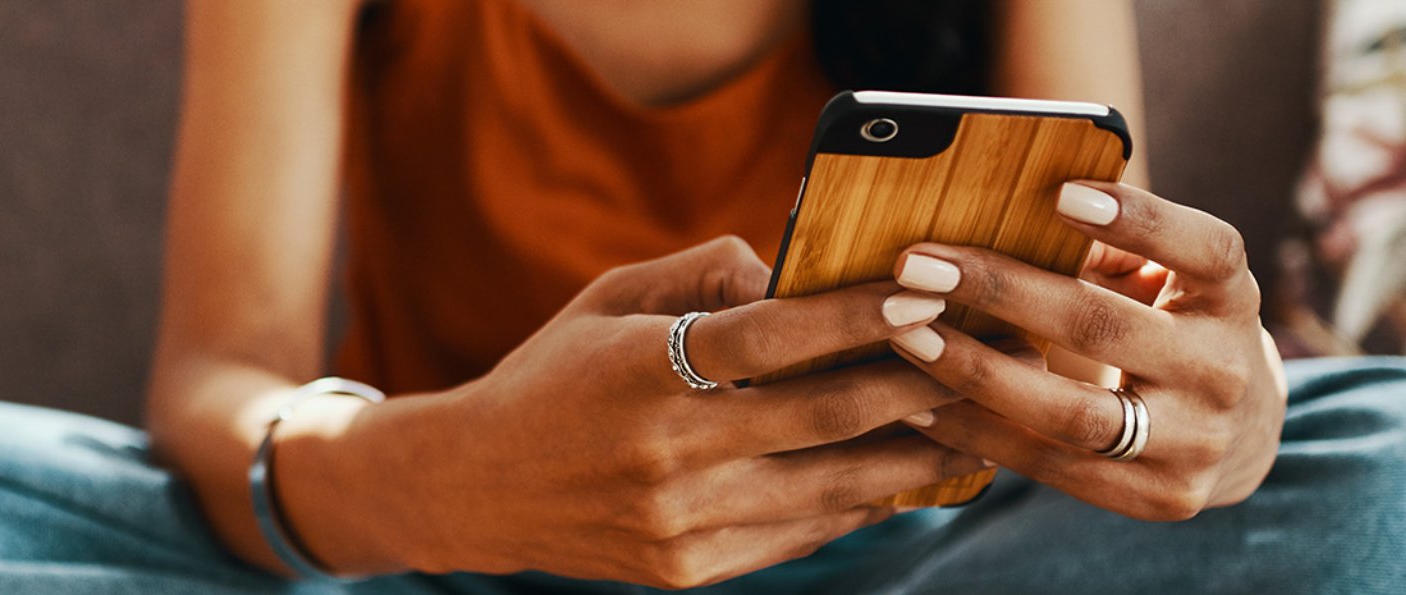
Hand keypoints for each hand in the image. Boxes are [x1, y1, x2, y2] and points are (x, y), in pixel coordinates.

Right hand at [294, 237, 988, 588]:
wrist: (474, 489)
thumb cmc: (551, 377)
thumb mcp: (607, 301)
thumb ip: (702, 276)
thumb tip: (796, 274)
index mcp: (640, 369)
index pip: (773, 335)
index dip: (860, 312)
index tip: (929, 290)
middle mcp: (665, 451)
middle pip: (825, 414)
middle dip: (918, 381)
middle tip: (984, 354)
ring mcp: (679, 521)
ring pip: (831, 485)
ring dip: (914, 451)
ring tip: (974, 422)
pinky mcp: (687, 570)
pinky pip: (800, 532)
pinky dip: (860, 501)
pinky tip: (903, 473)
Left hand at [886, 182, 1287, 520]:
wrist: (1239, 435)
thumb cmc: (1170, 325)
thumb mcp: (1163, 279)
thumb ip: (1106, 248)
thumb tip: (1006, 211)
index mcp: (1229, 297)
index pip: (1205, 250)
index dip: (1139, 220)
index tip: (1061, 194)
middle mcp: (1224, 371)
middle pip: (1104, 327)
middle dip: (1000, 292)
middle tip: (917, 267)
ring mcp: (1196, 443)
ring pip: (1071, 412)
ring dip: (975, 374)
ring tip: (906, 339)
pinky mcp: (1159, 498)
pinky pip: (1051, 466)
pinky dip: (978, 435)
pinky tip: (918, 407)